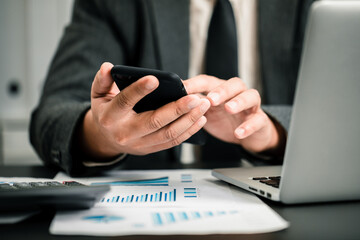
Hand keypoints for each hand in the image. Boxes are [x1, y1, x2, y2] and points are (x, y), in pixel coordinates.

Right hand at [78, 63, 209, 160]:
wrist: (106, 139)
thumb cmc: (106, 112)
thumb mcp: (98, 95)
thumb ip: (103, 80)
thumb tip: (108, 67)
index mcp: (111, 117)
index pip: (125, 101)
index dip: (139, 90)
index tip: (155, 79)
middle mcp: (126, 133)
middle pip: (155, 121)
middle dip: (177, 109)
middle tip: (195, 98)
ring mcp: (140, 144)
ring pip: (168, 134)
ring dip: (189, 120)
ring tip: (203, 105)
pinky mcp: (151, 149)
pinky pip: (173, 142)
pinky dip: (188, 131)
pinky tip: (200, 119)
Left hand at [183, 75, 284, 155]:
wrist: (248, 134)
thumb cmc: (223, 119)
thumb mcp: (205, 112)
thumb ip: (192, 105)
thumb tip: (170, 101)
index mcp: (220, 90)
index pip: (208, 81)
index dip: (195, 84)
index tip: (182, 88)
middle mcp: (236, 94)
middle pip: (233, 84)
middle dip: (221, 90)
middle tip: (211, 98)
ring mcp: (250, 106)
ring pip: (250, 96)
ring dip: (239, 101)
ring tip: (229, 108)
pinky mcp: (260, 119)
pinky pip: (257, 120)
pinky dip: (248, 126)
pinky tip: (239, 133)